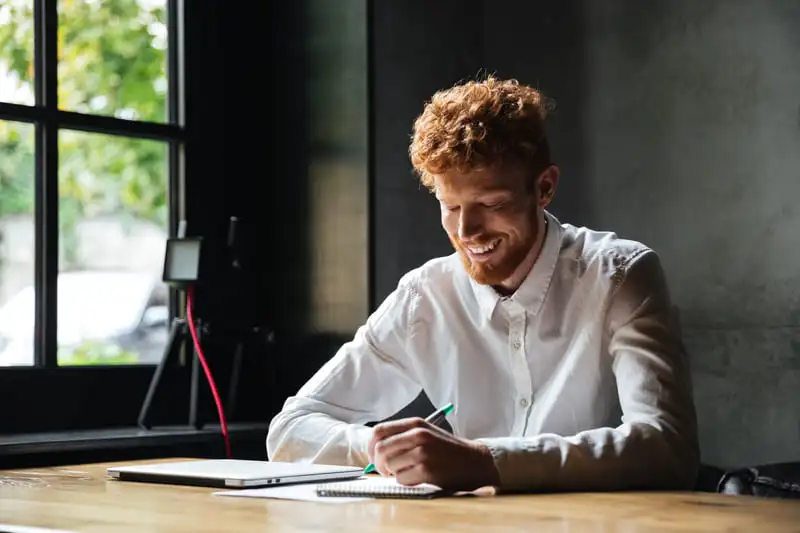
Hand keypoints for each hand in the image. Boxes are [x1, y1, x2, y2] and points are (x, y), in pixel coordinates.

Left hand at [367, 417, 500, 490]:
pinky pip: (401, 478)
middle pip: (380, 449)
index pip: (379, 431)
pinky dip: (405, 481)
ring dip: (393, 473)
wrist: (473, 461)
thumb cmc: (446, 450)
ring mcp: (422, 452)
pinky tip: (417, 478)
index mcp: (415, 423)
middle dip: (378, 463)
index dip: (371, 446)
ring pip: (389, 465)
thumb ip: (403, 436)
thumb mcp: (425, 433)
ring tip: (407, 472)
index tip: (373, 456)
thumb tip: (375, 450)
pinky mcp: (426, 470)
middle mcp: (418, 435)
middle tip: (385, 470)